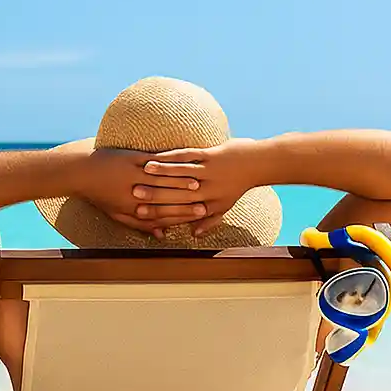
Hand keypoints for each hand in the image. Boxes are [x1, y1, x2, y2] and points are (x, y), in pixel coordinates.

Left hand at [74, 147, 206, 239]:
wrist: (80, 172)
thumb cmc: (99, 195)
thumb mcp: (118, 214)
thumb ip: (141, 225)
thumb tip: (161, 234)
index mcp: (133, 208)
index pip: (162, 213)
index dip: (182, 214)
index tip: (200, 213)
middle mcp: (135, 193)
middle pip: (165, 198)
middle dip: (187, 200)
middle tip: (206, 201)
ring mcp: (134, 175)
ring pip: (162, 180)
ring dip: (182, 182)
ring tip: (200, 183)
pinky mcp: (132, 158)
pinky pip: (154, 162)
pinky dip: (169, 164)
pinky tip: (181, 163)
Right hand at [134, 138, 266, 238]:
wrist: (257, 163)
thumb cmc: (238, 185)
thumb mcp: (225, 207)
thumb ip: (208, 222)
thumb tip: (194, 235)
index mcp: (207, 203)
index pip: (178, 209)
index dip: (159, 211)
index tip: (139, 212)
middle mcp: (207, 189)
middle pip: (176, 192)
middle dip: (154, 192)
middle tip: (134, 192)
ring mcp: (209, 171)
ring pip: (180, 172)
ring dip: (160, 171)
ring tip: (142, 171)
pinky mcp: (211, 155)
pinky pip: (188, 155)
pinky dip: (172, 156)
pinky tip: (158, 156)